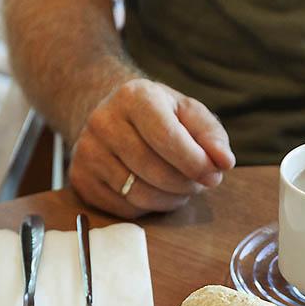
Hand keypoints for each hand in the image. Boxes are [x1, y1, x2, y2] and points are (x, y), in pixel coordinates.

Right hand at [69, 79, 234, 217]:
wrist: (112, 117)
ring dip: (169, 200)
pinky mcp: (80, 179)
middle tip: (197, 184)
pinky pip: (123, 208)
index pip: (168, 138)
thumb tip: (224, 162)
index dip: (195, 164)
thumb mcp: (189, 115)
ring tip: (178, 187)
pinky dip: (147, 207)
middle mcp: (103, 121)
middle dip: (185, 185)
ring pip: (139, 194)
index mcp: (134, 97)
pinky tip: (154, 191)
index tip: (213, 176)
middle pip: (154, 171)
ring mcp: (86, 151)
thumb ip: (212, 136)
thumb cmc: (160, 117)